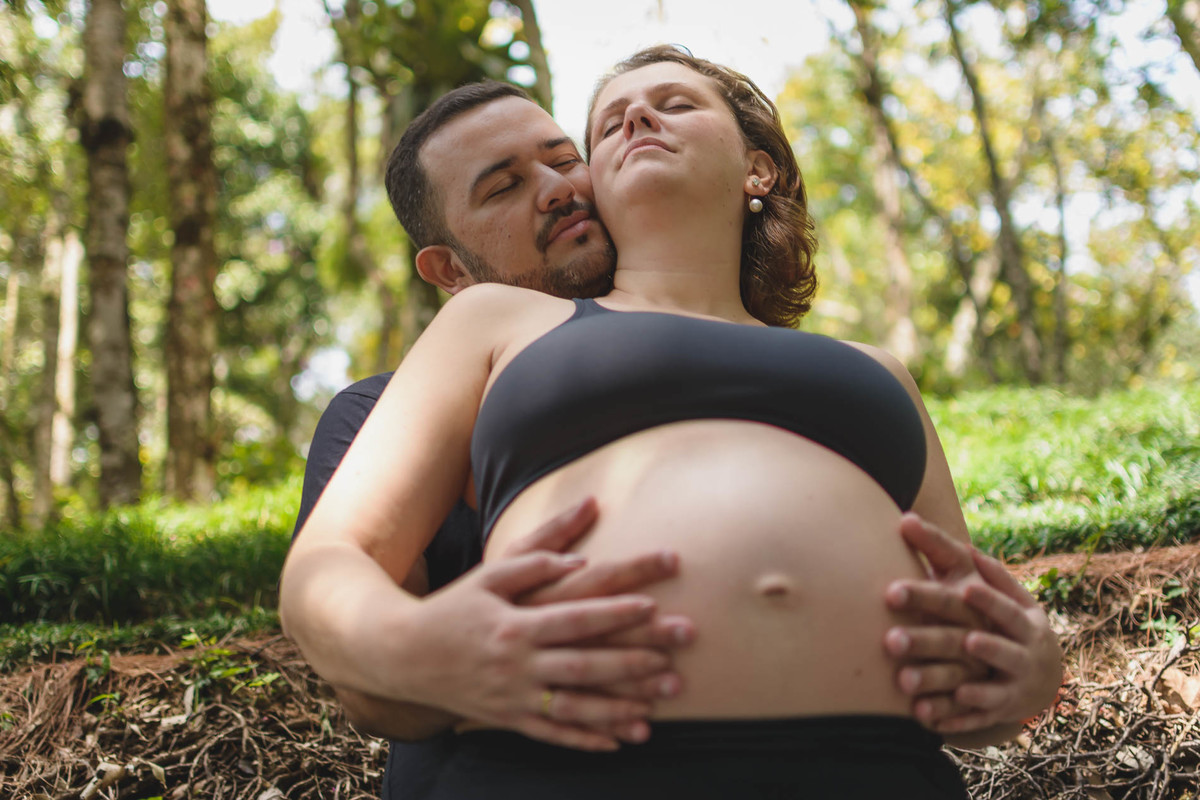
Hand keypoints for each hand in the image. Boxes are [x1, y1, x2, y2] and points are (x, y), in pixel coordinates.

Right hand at [395, 498, 688, 750]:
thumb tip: (580, 548)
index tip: (652, 604)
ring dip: (621, 705)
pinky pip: (553, 734)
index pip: (574, 617)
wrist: (403, 656)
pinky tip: (623, 739)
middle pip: (585, 663)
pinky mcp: (509, 719)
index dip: (614, 611)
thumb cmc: (453, 607)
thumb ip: (536, 556)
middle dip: (635, 660)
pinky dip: (588, 738)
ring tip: (661, 701)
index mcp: (514, 623)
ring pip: (576, 706)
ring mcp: (513, 696)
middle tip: (679, 656)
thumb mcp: (488, 573)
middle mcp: (516, 663)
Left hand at [884, 513, 1062, 734]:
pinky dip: (955, 719)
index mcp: (1023, 623)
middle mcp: (1022, 655)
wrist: (1045, 678)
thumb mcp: (1015, 600)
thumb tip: (964, 544)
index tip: (966, 589)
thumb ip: (992, 575)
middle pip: (982, 647)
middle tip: (906, 640)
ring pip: (981, 687)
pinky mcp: (997, 712)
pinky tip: (931, 720)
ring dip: (954, 685)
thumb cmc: (1015, 626)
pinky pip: (975, 718)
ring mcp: (1011, 686)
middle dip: (946, 643)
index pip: (1004, 609)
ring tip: (926, 683)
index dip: (989, 600)